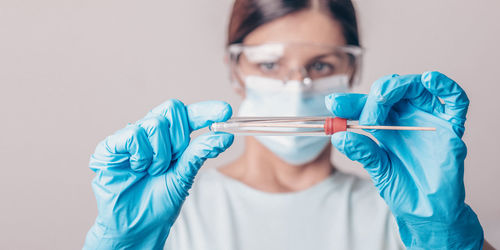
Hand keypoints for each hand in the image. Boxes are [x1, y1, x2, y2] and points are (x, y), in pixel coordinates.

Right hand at [84, 100, 233, 248]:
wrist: (137, 226)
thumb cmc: (159, 201)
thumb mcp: (185, 175)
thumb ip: (201, 152)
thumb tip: (224, 136)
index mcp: (171, 138)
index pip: (189, 115)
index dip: (206, 111)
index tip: (224, 111)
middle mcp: (151, 134)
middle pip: (173, 109)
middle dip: (179, 137)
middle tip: (173, 160)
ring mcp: (131, 138)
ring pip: (154, 123)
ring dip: (160, 153)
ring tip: (153, 171)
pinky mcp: (111, 147)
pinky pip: (133, 135)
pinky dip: (140, 154)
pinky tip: (137, 168)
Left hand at [325, 72, 482, 248]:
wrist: (428, 211)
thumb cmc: (403, 189)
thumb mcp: (378, 169)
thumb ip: (362, 151)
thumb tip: (338, 137)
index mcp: (383, 125)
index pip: (365, 106)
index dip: (349, 103)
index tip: (332, 105)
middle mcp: (405, 118)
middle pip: (390, 90)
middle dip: (375, 96)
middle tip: (366, 117)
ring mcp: (428, 119)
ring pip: (417, 87)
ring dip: (399, 85)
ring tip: (384, 97)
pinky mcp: (452, 126)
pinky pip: (455, 99)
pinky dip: (445, 85)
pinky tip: (430, 80)